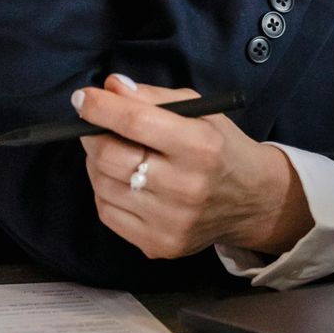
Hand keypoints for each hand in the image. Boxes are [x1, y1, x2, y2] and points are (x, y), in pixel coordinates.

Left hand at [75, 75, 310, 259]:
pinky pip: (108, 213)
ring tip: (112, 152)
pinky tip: (122, 180)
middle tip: (92, 125)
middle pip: (112, 157)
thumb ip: (152, 96)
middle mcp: (187, 187)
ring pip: (103, 185)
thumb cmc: (220, 147)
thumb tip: (110, 87)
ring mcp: (171, 222)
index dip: (100, 108)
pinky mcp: (160, 245)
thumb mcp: (198, 110)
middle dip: (92, 135)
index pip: (136, 123)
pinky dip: (105, 191)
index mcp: (200, 146)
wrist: (252, 200)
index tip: (82, 98)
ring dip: (97, 163)